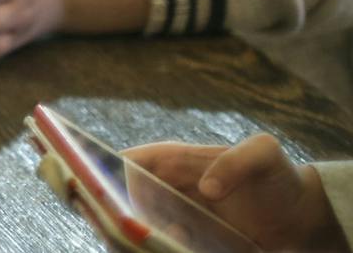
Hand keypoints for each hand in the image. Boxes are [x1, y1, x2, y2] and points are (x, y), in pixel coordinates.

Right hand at [125, 135, 348, 252]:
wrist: (300, 219)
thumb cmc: (278, 178)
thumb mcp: (266, 156)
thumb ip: (238, 161)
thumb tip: (206, 188)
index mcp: (172, 160)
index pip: (125, 163)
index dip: (103, 174)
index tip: (99, 195)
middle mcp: (164, 188)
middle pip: (120, 201)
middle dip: (112, 218)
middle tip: (122, 237)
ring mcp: (172, 218)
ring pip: (134, 230)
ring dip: (134, 242)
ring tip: (154, 247)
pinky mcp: (185, 243)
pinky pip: (157, 248)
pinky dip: (154, 251)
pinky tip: (166, 252)